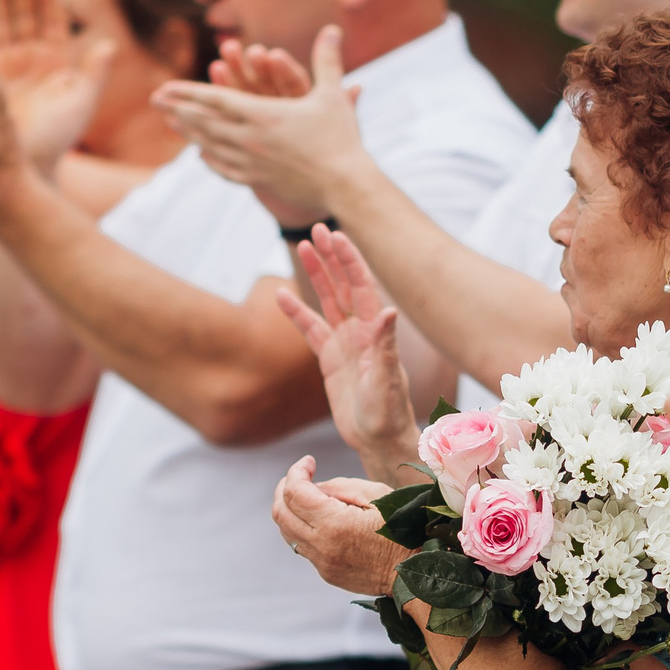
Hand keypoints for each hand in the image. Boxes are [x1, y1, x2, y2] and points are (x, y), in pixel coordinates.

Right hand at [0, 0, 112, 172]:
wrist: (28, 164)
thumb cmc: (59, 137)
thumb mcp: (82, 102)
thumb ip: (95, 72)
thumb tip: (110, 43)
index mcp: (54, 62)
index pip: (52, 23)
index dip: (48, 1)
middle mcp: (29, 59)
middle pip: (25, 16)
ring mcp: (5, 66)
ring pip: (3, 23)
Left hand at [156, 26, 369, 224]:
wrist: (345, 185)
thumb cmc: (341, 138)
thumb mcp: (333, 95)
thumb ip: (327, 60)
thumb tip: (332, 28)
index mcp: (263, 114)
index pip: (215, 100)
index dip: (187, 92)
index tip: (164, 87)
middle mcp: (250, 139)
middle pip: (204, 123)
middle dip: (177, 110)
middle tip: (155, 101)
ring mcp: (251, 163)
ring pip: (210, 146)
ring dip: (188, 133)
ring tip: (170, 124)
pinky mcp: (258, 181)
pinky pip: (225, 169)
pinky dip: (210, 159)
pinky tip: (201, 155)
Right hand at [272, 225, 418, 483]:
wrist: (378, 439)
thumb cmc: (388, 412)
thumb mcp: (385, 379)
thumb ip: (385, 345)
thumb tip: (388, 311)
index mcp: (375, 331)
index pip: (361, 286)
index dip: (349, 260)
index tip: (335, 236)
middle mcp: (361, 331)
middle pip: (344, 285)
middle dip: (331, 258)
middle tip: (317, 230)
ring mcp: (345, 343)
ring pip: (327, 301)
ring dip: (315, 275)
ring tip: (302, 248)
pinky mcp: (329, 359)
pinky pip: (310, 329)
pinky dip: (296, 312)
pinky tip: (280, 294)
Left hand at [273, 455, 407, 596]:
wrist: (416, 572)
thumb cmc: (403, 527)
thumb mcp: (376, 495)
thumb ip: (339, 486)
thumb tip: (313, 486)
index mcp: (334, 523)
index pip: (294, 492)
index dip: (297, 470)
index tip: (309, 461)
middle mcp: (322, 545)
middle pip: (281, 512)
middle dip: (284, 488)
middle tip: (300, 476)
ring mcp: (322, 563)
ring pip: (287, 532)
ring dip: (290, 509)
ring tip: (308, 495)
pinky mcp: (326, 573)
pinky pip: (302, 546)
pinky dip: (302, 527)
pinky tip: (320, 519)